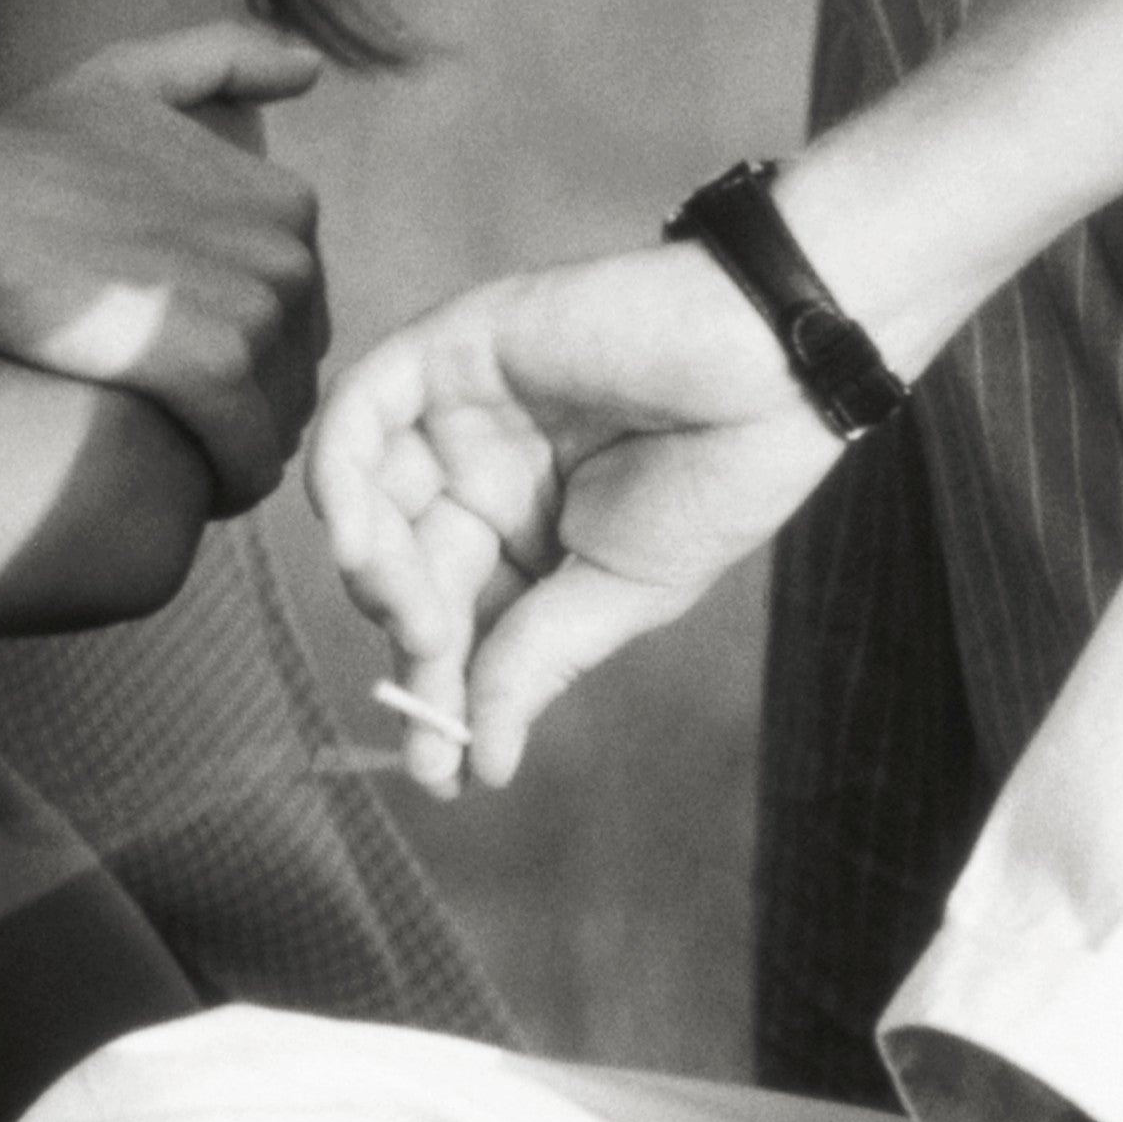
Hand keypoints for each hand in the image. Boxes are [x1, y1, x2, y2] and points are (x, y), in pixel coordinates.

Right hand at [0, 20, 332, 508]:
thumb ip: (218, 58)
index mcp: (283, 200)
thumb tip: (310, 66)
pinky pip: (246, 458)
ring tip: (174, 457)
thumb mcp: (121, 80)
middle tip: (173, 421)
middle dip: (249, 402)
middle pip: (295, 370)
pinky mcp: (211, 368)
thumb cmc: (18, 156)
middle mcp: (287, 249)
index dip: (243, 344)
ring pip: (277, 421)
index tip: (182, 362)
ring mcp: (255, 308)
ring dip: (236, 451)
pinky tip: (183, 492)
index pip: (298, 312)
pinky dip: (224, 484)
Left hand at [303, 243, 843, 795]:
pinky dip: (344, 475)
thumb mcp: (623, 590)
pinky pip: (362, 408)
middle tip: (433, 691)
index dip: (438, 694)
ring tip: (417, 622)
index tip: (438, 775)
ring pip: (365, 497)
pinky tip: (366, 544)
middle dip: (410, 642)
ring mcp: (456, 412)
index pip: (454, 621)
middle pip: (402, 569)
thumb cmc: (723, 473)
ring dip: (373, 570)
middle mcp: (476, 475)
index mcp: (523, 536)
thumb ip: (536, 657)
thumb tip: (483, 764)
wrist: (778, 366)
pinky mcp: (449, 346)